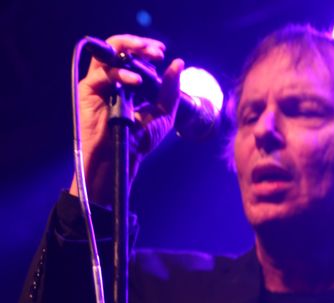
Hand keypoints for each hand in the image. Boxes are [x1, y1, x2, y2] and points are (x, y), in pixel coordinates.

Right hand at [69, 34, 183, 204]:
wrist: (121, 159)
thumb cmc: (139, 142)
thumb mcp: (163, 114)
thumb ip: (170, 90)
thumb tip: (178, 63)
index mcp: (127, 84)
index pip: (133, 57)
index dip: (146, 50)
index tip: (161, 52)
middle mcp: (111, 81)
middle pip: (119, 48)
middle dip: (138, 45)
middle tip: (155, 51)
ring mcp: (98, 84)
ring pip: (107, 53)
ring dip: (129, 49)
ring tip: (149, 58)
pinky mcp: (88, 90)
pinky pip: (102, 73)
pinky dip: (121, 74)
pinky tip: (136, 82)